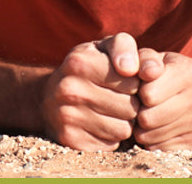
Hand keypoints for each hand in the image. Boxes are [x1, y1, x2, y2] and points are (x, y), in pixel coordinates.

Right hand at [41, 33, 142, 150]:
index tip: (124, 79)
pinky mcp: (69, 139)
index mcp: (80, 62)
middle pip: (131, 108)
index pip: (134, 82)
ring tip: (108, 110)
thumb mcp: (104, 48)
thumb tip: (144, 71)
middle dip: (131, 104)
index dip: (135, 82)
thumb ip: (126, 48)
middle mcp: (69, 89)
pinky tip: (99, 124)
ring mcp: (67, 116)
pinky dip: (110, 137)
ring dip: (123, 122)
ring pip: (123, 129)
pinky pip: (111, 144)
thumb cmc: (88, 68)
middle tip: (116, 96)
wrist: (48, 96)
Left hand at [132, 52, 191, 149]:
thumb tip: (146, 72)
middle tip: (137, 106)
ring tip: (143, 116)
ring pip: (151, 135)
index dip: (136, 92)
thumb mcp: (152, 58)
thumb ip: (145, 59)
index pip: (148, 93)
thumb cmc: (161, 72)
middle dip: (136, 113)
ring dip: (140, 129)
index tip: (139, 88)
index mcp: (190, 70)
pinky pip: (160, 148)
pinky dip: (151, 140)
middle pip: (148, 118)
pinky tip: (154, 127)